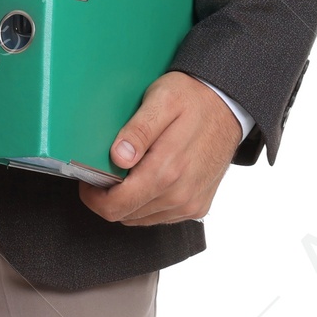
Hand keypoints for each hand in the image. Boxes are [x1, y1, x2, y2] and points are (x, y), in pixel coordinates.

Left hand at [80, 71, 239, 226]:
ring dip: (128, 202)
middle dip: (108, 198)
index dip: (94, 198)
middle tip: (102, 173)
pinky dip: (147, 204)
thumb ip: (138, 130)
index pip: (117, 206)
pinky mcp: (198, 206)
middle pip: (126, 216)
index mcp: (167, 170)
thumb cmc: (192, 98)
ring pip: (142, 218)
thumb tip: (118, 157)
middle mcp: (181, 195)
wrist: (228, 105)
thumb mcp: (161, 100)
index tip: (87, 180)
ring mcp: (191, 204)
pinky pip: (161, 216)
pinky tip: (146, 178)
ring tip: (126, 173)